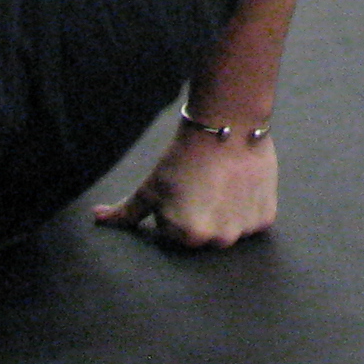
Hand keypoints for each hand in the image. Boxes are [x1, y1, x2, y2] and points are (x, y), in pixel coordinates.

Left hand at [96, 127, 276, 250]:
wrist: (227, 124)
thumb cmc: (183, 156)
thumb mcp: (149, 187)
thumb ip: (124, 213)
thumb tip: (97, 219)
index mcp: (188, 236)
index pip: (177, 238)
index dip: (175, 214)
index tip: (182, 192)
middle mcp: (218, 240)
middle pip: (205, 237)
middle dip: (201, 217)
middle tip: (201, 187)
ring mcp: (244, 230)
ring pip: (230, 230)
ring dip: (225, 214)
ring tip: (221, 184)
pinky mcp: (266, 218)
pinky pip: (252, 222)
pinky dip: (246, 208)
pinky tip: (239, 185)